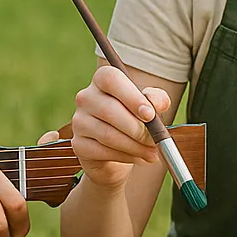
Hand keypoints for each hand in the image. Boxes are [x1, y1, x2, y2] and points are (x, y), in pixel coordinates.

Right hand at [70, 65, 171, 190]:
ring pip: (108, 134)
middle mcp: (86, 97)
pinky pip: (103, 152)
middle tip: (155, 140)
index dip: (131, 97)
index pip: (111, 80)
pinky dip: (126, 157)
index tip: (149, 115)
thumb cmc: (135, 120)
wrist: (117, 150)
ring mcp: (79, 121)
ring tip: (152, 152)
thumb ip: (157, 99)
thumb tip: (156, 104)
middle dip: (138, 129)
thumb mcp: (150, 106)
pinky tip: (137, 157)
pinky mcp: (78, 144)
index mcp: (103, 80)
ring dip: (135, 146)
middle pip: (110, 110)